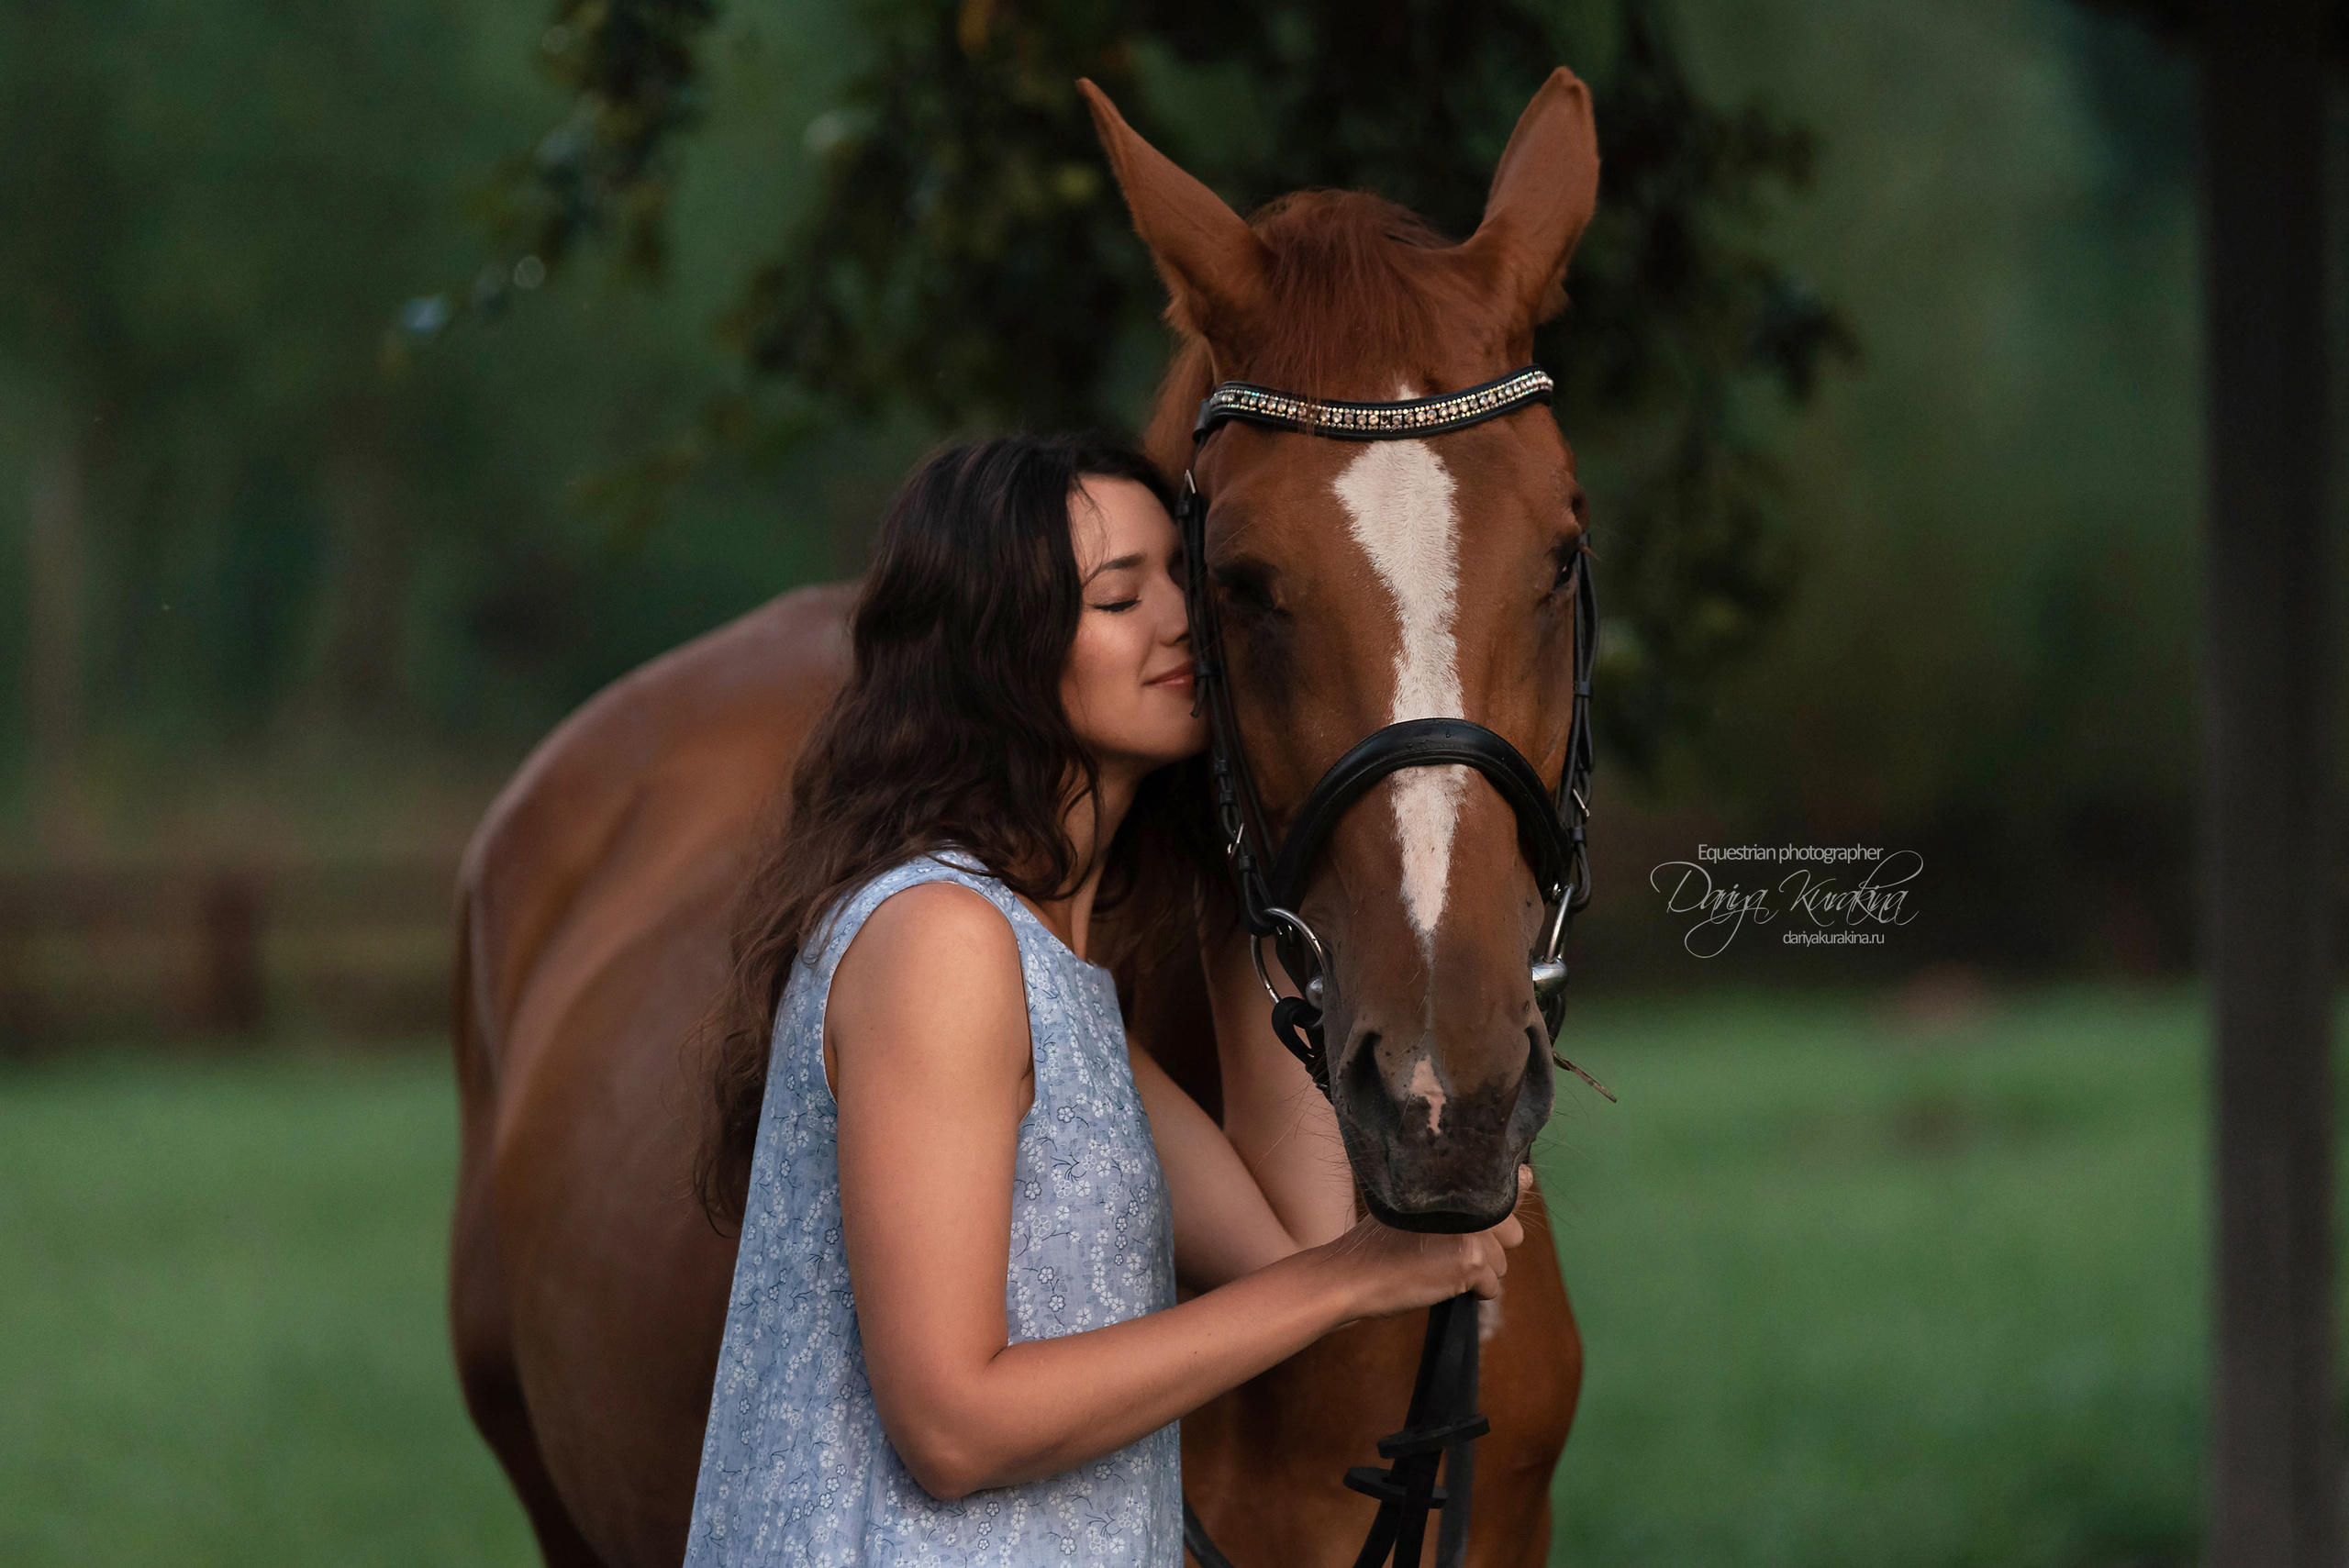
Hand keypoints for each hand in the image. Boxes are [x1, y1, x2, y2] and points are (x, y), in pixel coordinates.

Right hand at [1313, 1165, 1531, 1325]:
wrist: (1352, 1274)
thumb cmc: (1381, 1242)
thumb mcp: (1420, 1205)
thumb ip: (1466, 1194)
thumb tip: (1527, 1177)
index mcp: (1455, 1179)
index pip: (1513, 1185)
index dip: (1497, 1208)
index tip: (1472, 1223)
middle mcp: (1469, 1199)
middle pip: (1512, 1233)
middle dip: (1487, 1248)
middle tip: (1443, 1248)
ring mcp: (1474, 1228)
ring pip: (1501, 1263)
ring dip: (1475, 1271)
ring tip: (1435, 1264)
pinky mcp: (1472, 1260)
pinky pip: (1491, 1287)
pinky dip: (1470, 1291)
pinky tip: (1436, 1281)